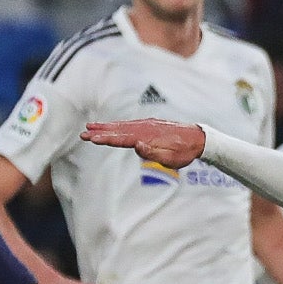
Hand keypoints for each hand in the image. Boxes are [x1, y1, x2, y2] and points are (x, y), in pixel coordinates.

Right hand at [81, 117, 205, 166]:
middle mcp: (145, 128)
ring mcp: (147, 124)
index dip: (106, 139)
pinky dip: (118, 125)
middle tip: (84, 133)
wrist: (198, 139)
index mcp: (147, 137)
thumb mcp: (170, 159)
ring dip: (106, 126)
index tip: (92, 139)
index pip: (122, 138)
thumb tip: (136, 145)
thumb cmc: (184, 152)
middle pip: (118, 130)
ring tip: (91, 127)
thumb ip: (152, 153)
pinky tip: (111, 126)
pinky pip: (130, 124)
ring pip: (123, 125)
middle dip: (100, 132)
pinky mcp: (151, 124)